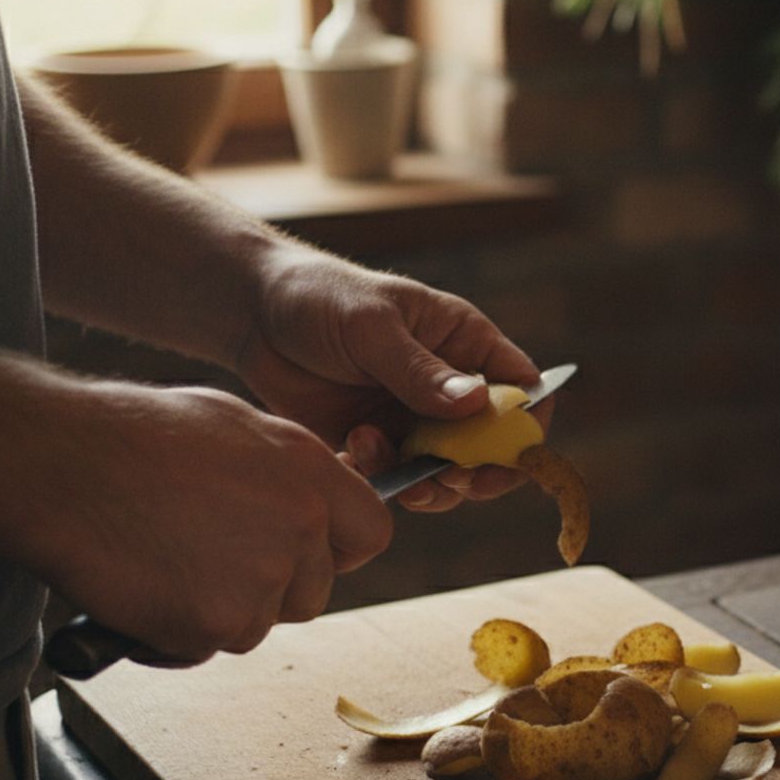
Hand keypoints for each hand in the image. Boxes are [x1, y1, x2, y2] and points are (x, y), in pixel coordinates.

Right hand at [25, 381, 393, 663]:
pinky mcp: (215, 622)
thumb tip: (310, 502)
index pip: (372, 534)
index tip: (308, 552)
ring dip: (217, 610)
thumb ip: (285, 473)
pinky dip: (173, 633)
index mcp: (311, 473)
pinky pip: (204, 647)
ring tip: (165, 560)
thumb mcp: (235, 427)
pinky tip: (142, 587)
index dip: (338, 550)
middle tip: (210, 559)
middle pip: (313, 593)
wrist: (59, 463)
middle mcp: (300, 526)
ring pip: (257, 624)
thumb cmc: (132, 436)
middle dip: (271, 590)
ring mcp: (261, 579)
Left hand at [234, 249, 545, 511]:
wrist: (250, 315)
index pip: (525, 390)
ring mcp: (415, 417)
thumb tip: (477, 405)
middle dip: (478, 471)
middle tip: (450, 480)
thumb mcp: (371, 327)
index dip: (529, 428)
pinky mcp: (378, 442)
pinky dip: (382, 478)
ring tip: (385, 460)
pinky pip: (399, 478)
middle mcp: (450, 385)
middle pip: (494, 445)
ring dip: (427, 482)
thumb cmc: (318, 297)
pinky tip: (351, 448)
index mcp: (466, 343)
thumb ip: (419, 370)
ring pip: (448, 472)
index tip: (510, 456)